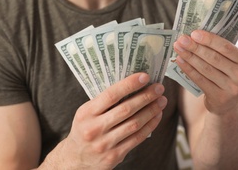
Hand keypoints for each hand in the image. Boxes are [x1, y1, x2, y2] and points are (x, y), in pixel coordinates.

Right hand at [42, 73, 166, 169]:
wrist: (76, 159)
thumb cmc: (85, 129)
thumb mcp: (86, 113)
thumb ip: (104, 102)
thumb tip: (132, 85)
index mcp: (86, 113)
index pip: (111, 95)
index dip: (129, 85)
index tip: (144, 77)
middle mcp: (94, 128)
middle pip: (126, 109)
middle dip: (146, 97)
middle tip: (159, 88)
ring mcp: (105, 144)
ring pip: (134, 124)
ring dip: (151, 110)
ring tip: (161, 100)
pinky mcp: (114, 156)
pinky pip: (137, 138)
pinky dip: (150, 125)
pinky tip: (157, 116)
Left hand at [173, 30, 237, 114]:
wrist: (228, 102)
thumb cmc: (226, 75)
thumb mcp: (230, 62)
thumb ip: (218, 50)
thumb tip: (195, 35)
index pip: (226, 47)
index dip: (209, 40)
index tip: (194, 33)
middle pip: (214, 58)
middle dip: (195, 47)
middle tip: (182, 39)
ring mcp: (231, 88)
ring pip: (205, 69)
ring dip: (189, 57)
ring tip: (178, 48)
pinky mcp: (219, 98)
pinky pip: (200, 80)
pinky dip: (188, 69)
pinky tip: (180, 60)